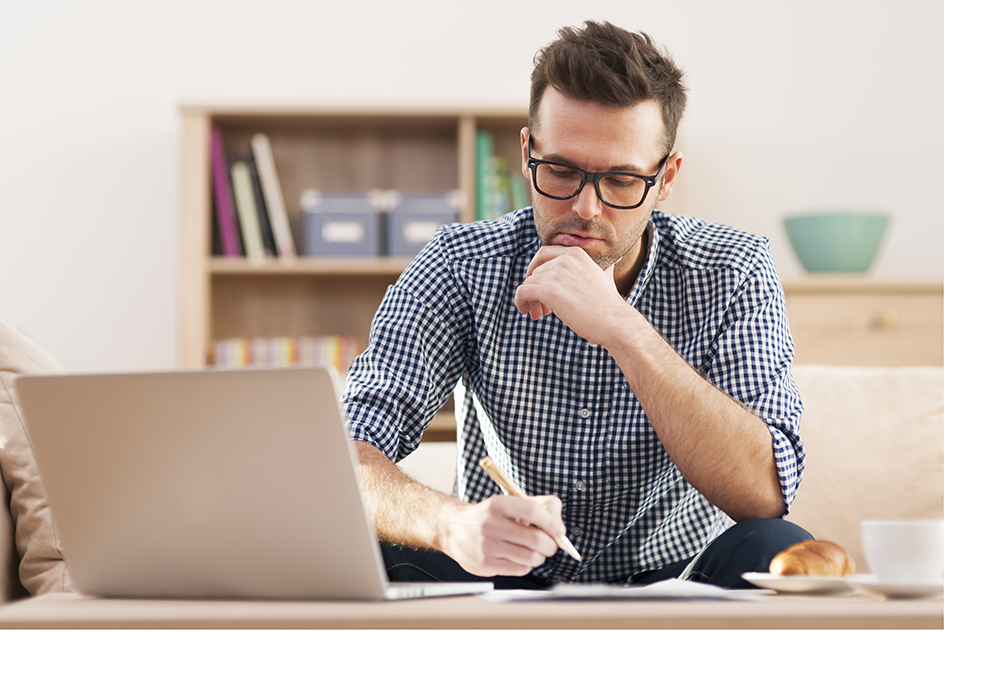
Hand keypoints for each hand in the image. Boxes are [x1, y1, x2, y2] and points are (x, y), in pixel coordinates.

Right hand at [440, 494, 565, 576]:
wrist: (453, 529)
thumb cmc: (489, 516)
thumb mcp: (509, 502)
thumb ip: (538, 507)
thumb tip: (560, 528)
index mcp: (497, 504)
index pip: (531, 511)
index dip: (551, 522)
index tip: (560, 531)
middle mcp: (490, 524)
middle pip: (535, 539)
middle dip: (550, 545)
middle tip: (550, 545)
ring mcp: (486, 546)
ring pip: (530, 557)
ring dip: (539, 557)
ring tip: (534, 552)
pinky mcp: (485, 564)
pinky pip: (520, 569)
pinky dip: (526, 565)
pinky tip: (519, 558)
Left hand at [514, 246, 623, 343]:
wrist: (614, 321)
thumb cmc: (607, 305)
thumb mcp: (599, 276)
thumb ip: (584, 268)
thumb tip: (587, 266)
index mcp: (575, 253)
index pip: (543, 254)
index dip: (535, 269)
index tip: (536, 283)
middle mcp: (565, 260)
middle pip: (535, 272)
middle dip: (535, 289)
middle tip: (542, 307)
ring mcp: (556, 274)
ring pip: (528, 283)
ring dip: (531, 300)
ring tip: (540, 314)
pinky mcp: (549, 291)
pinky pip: (522, 292)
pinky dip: (520, 301)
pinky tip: (527, 311)